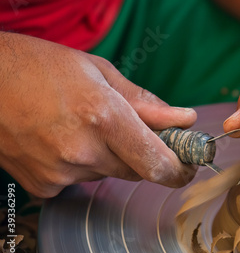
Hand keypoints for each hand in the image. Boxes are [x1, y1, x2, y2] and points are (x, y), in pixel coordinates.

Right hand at [0, 32, 196, 197]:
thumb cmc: (39, 66)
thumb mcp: (99, 72)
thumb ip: (145, 102)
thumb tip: (182, 119)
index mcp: (103, 116)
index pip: (157, 163)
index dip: (179, 170)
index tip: (187, 167)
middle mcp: (83, 151)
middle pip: (137, 171)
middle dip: (143, 155)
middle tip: (131, 130)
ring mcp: (60, 172)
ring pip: (109, 174)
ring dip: (109, 156)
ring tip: (83, 124)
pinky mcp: (43, 186)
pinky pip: (80, 181)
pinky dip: (82, 164)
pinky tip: (62, 138)